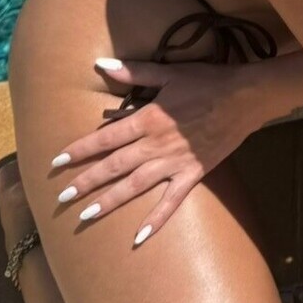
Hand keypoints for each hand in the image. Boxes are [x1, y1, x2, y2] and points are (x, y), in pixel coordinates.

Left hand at [48, 57, 302, 246]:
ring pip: (135, 186)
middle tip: (61, 199)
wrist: (245, 98)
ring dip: (110, 202)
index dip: (80, 151)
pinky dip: (155, 220)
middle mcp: (156, 144)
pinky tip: (138, 238)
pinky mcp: (193, 174)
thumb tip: (100, 64)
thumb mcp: (169, 72)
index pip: (105, 138)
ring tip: (86, 217)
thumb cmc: (206, 82)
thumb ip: (133, 72)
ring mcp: (175, 162)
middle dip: (86, 182)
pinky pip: (172, 201)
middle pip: (114, 166)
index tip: (57, 163)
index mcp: (147, 119)